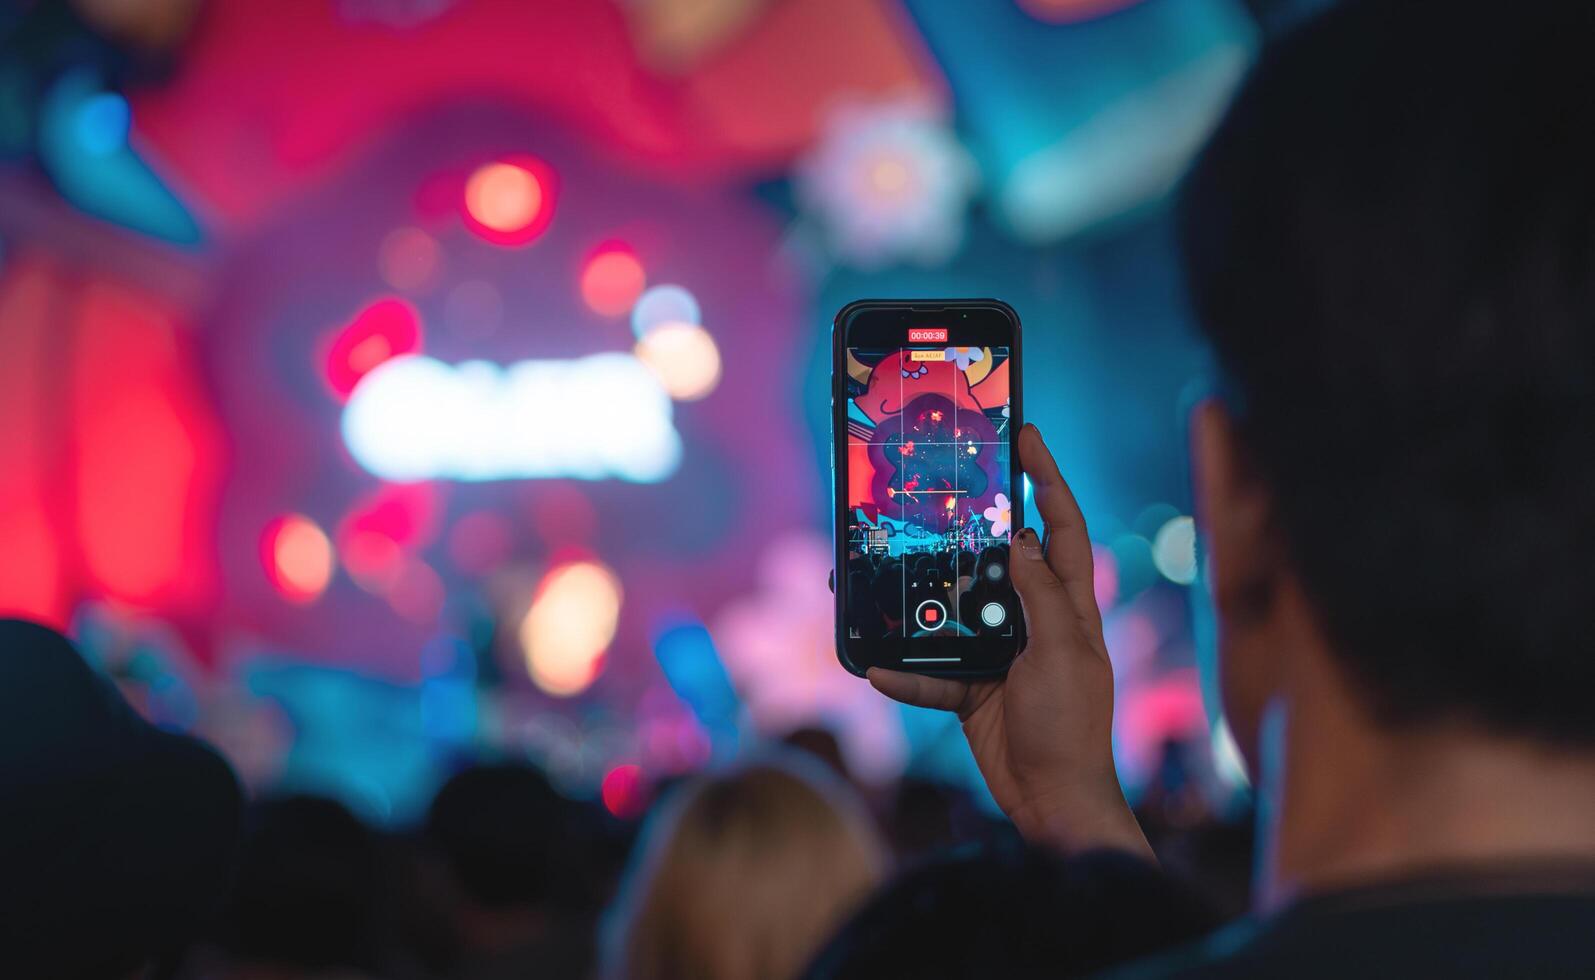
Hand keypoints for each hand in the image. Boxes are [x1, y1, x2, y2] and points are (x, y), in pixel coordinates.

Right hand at [869, 424, 1151, 859]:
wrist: (1054, 803)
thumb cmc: (1072, 727)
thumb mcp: (1060, 653)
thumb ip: (1040, 597)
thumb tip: (1022, 541)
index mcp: (1069, 607)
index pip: (1061, 527)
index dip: (1047, 478)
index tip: (1024, 433)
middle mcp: (1035, 623)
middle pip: (999, 561)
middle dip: (968, 530)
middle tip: (933, 493)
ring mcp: (1003, 657)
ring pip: (954, 613)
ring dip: (922, 602)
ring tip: (883, 575)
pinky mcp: (975, 691)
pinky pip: (932, 675)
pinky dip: (906, 675)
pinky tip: (876, 668)